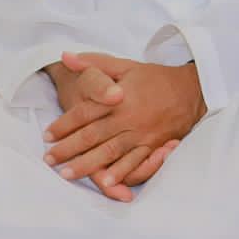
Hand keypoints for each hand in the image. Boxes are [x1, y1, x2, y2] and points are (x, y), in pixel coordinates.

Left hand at [43, 52, 204, 200]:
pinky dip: (119, 174)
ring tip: (66, 174)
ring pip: (109, 152)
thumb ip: (95, 62)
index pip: (85, 112)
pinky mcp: (152, 147)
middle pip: (93, 135)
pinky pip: (134, 163)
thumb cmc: (155, 78)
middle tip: (48, 160)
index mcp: (119, 97)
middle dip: (68, 149)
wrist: (190, 90)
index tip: (47, 135)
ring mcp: (141, 134)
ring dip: (86, 165)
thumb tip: (66, 56)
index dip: (64, 124)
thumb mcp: (125, 65)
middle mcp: (128, 117)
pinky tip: (105, 183)